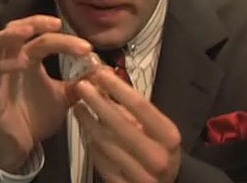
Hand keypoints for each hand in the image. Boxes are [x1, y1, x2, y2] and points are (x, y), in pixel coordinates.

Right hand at [0, 14, 91, 172]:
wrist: (19, 145)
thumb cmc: (36, 117)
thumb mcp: (64, 98)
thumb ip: (79, 83)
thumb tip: (102, 71)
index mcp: (27, 58)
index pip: (42, 37)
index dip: (63, 38)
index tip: (87, 47)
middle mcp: (10, 59)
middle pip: (15, 29)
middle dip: (34, 22)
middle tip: (56, 24)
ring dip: (11, 34)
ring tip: (30, 32)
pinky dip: (5, 65)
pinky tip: (22, 64)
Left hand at [74, 66, 181, 182]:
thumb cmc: (157, 146)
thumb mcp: (152, 126)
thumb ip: (129, 105)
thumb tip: (103, 78)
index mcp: (168, 136)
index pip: (140, 105)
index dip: (117, 87)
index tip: (100, 73)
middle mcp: (158, 157)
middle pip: (119, 124)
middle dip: (97, 102)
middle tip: (81, 86)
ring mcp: (141, 176)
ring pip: (106, 144)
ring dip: (88, 123)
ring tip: (78, 107)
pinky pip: (100, 162)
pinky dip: (90, 145)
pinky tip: (85, 131)